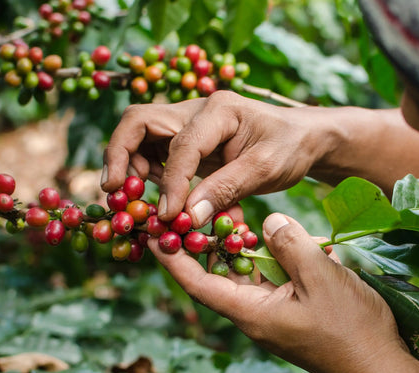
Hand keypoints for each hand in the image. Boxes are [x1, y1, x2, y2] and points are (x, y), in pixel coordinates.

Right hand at [102, 91, 333, 225]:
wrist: (303, 139)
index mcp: (218, 110)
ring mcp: (188, 125)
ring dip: (130, 167)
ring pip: (140, 137)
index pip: (181, 145)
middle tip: (114, 192)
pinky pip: (155, 155)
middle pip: (139, 122)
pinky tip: (160, 200)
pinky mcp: (188, 142)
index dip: (171, 183)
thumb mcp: (265, 170)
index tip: (168, 216)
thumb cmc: (290, 148)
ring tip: (134, 200)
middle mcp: (195, 111)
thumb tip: (187, 217)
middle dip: (120, 156)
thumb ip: (226, 190)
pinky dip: (149, 176)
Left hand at [148, 212, 406, 372]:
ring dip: (243, 248)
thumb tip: (268, 221)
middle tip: (198, 208)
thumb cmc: (351, 329)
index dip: (173, 258)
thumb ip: (289, 244)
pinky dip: (272, 258)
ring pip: (248, 275)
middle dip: (207, 243)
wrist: (383, 369)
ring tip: (235, 215)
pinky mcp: (294, 313)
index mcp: (251, 313)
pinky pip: (273, 281)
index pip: (198, 283)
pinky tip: (282, 239)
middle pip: (219, 275)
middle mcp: (256, 315)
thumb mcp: (320, 278)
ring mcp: (275, 315)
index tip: (154, 231)